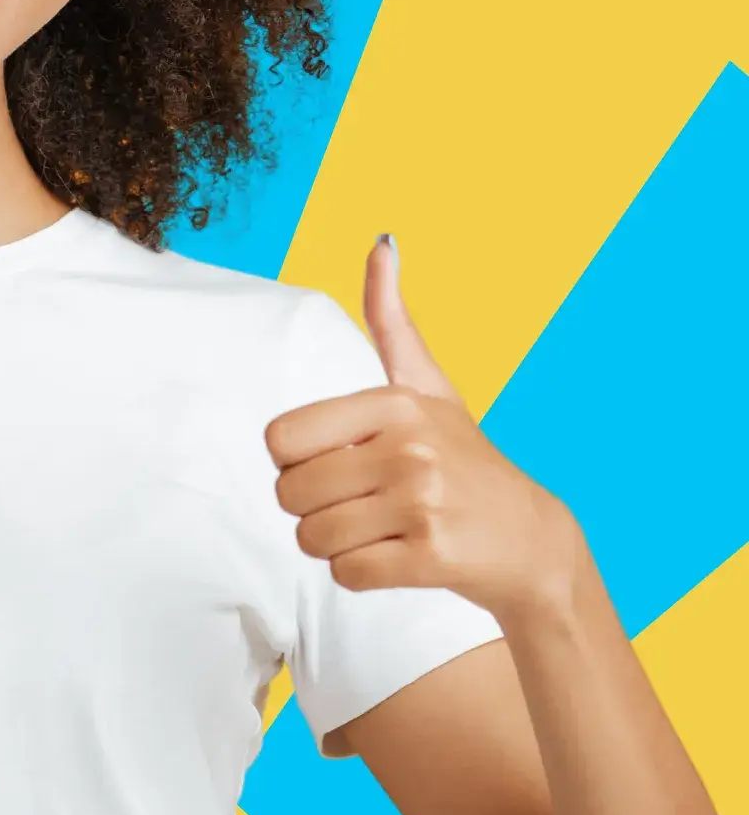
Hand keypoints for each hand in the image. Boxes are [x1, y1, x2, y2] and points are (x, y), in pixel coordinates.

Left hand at [262, 235, 580, 620]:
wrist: (533, 540)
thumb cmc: (465, 460)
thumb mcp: (429, 385)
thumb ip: (392, 319)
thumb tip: (382, 239)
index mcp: (395, 403)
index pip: (280, 439)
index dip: (295, 461)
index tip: (337, 463)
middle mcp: (410, 446)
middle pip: (290, 494)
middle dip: (312, 509)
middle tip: (362, 504)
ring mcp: (424, 502)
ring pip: (312, 539)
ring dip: (334, 545)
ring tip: (381, 529)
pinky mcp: (433, 557)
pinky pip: (345, 574)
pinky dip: (359, 573)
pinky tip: (398, 557)